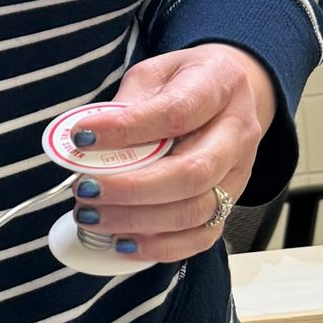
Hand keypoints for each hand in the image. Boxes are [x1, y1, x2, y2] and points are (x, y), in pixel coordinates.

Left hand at [64, 45, 276, 262]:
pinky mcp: (229, 204)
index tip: (83, 137)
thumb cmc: (183, 82)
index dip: (127, 129)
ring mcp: (238, 173)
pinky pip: (201, 237)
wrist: (228, 95)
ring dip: (138, 220)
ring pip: (195, 211)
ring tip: (93, 216)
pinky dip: (159, 246)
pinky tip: (122, 240)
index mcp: (219, 85)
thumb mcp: (152, 75)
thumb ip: (125, 106)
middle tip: (85, 189)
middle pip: (191, 173)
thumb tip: (87, 144)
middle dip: (131, 189)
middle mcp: (238, 132)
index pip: (176, 112)